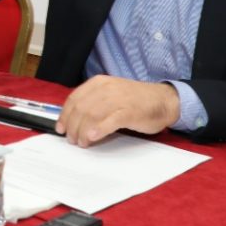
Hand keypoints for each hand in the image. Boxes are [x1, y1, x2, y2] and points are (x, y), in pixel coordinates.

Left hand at [56, 75, 180, 145]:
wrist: (164, 100)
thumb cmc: (136, 100)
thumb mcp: (111, 95)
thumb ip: (94, 103)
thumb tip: (74, 120)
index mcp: (99, 83)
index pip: (75, 98)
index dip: (65, 115)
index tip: (61, 128)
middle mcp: (107, 88)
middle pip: (81, 108)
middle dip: (73, 126)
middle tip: (72, 140)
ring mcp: (119, 99)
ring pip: (92, 114)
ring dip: (83, 131)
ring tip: (82, 142)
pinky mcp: (130, 111)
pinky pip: (110, 120)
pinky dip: (99, 129)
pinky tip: (93, 138)